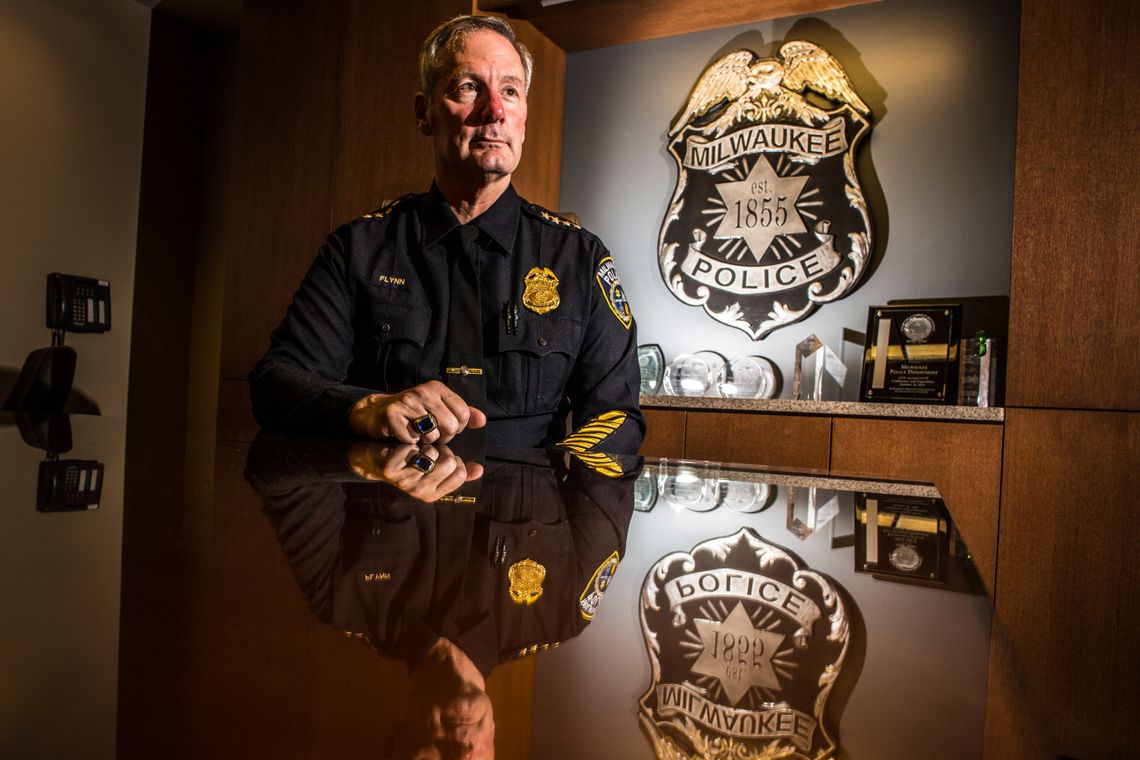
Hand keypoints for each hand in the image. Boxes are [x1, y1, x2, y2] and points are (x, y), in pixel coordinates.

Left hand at [347, 441, 483, 502]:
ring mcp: (406, 483)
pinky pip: (413, 448)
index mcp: (434, 494)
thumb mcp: (436, 466)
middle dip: (441, 450)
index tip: (441, 456)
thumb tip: (480, 470)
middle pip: (450, 461)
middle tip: (427, 451)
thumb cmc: (410, 461)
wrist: (375, 458)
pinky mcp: (392, 471)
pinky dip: (409, 442)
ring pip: (432, 453)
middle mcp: (421, 492)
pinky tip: (402, 448)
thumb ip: (459, 470)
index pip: (460, 473)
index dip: (454, 457)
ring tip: (416, 450)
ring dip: (426, 444)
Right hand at [348, 380, 486, 443]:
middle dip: (444, 438)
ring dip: (427, 442)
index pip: (464, 413)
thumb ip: (462, 413)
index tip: (447, 429)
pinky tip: (404, 436)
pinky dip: (410, 443)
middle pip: (451, 426)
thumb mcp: (438, 408)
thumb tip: (482, 420)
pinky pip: (412, 439)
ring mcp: (407, 401)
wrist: (376, 413)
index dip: (458, 428)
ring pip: (433, 435)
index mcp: (437, 388)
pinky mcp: (392, 414)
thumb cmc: (412, 414)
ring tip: (419, 436)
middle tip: (433, 437)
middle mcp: (423, 391)